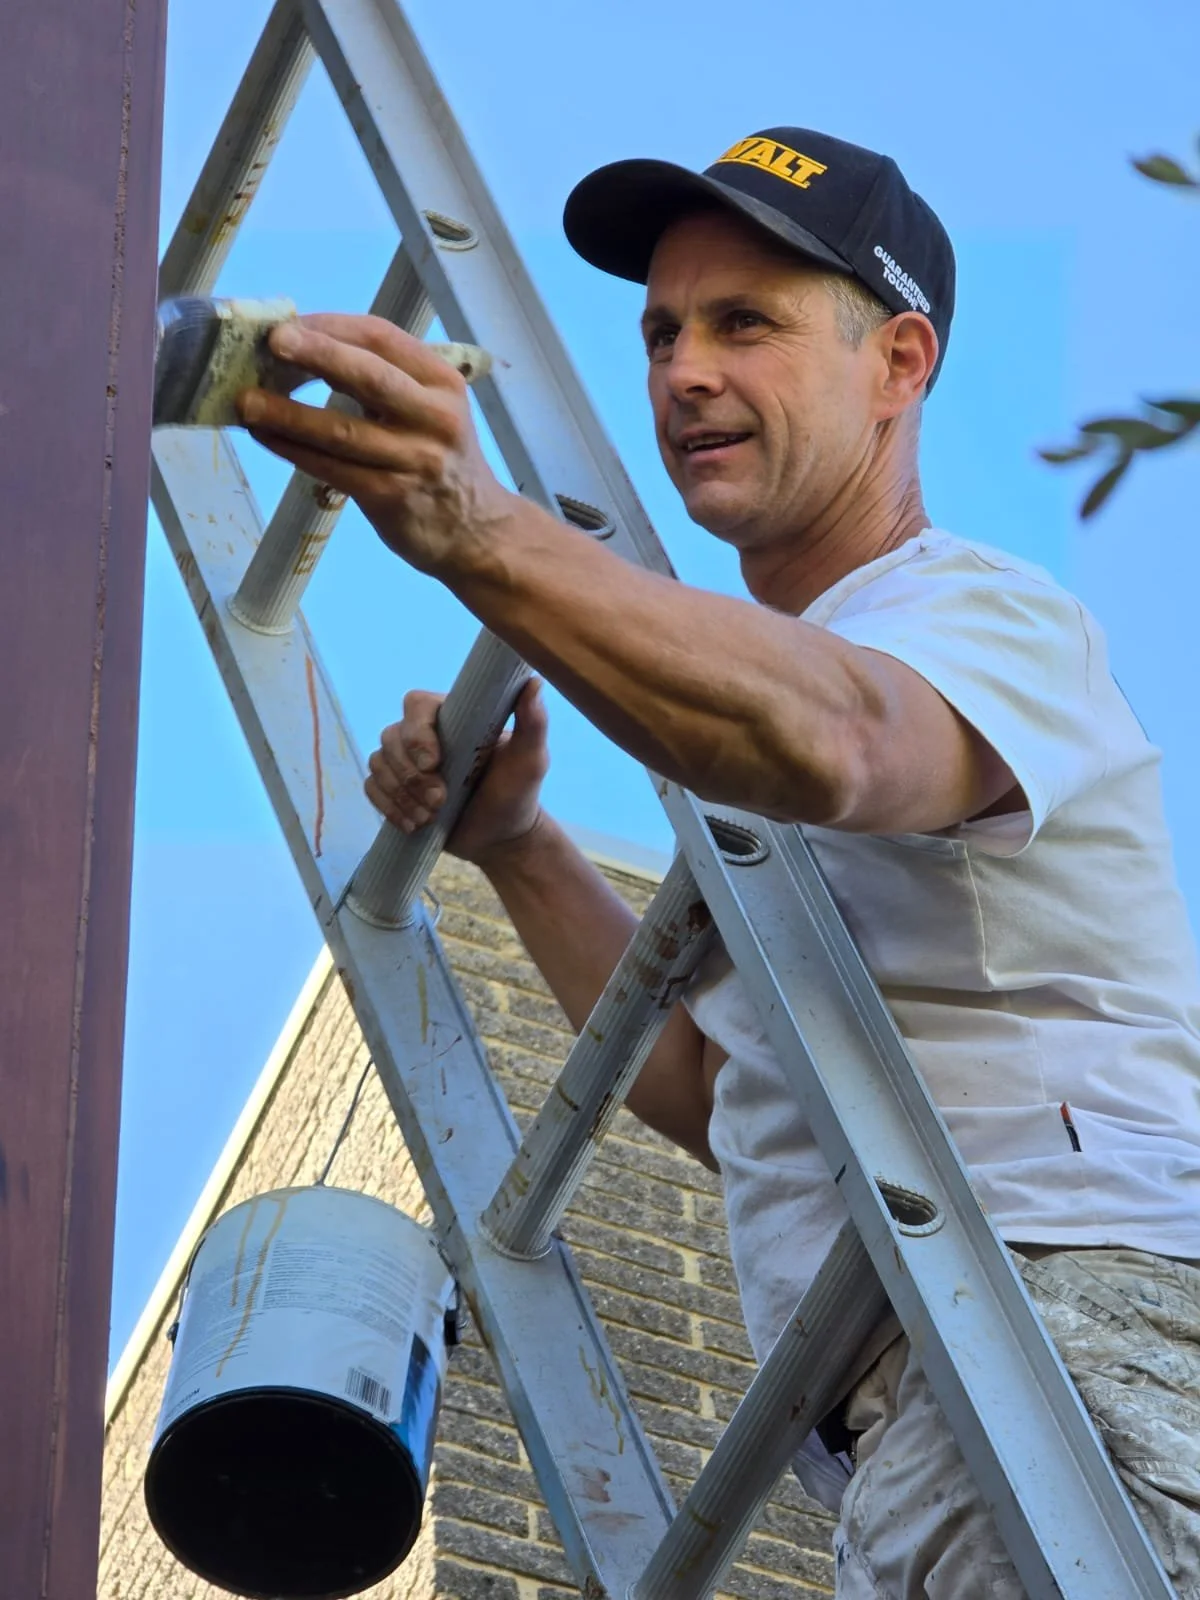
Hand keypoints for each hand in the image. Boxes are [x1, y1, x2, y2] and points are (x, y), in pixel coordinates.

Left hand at [237, 314, 519, 577]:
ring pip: (343, 430)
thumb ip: (383, 380)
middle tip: (271, 342)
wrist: (476, 531)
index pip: (382, 338)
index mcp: (442, 382)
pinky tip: (264, 436)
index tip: (287, 323)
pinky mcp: (392, 497)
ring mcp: (415, 460)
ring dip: (288, 413)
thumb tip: (302, 349)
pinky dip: (294, 450)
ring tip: (245, 401)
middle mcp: (435, 418)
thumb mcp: (430, 408)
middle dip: (316, 355)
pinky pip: (334, 469)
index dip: (331, 326)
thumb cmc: (439, 460)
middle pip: (369, 377)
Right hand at [366, 680, 549, 864]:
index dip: (417, 733)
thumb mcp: (531, 760)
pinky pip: (372, 787)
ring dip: (401, 795)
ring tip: (430, 818)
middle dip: (411, 776)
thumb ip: (534, 723)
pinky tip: (413, 825)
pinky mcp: (395, 787)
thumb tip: (534, 682)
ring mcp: (406, 761)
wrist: (502, 837)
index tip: (433, 763)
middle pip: (391, 738)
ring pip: (379, 763)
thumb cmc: (518, 793)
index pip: (416, 705)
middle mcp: (424, 733)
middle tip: (440, 801)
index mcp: (454, 717)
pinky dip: (388, 807)